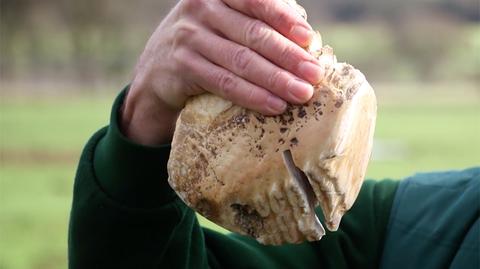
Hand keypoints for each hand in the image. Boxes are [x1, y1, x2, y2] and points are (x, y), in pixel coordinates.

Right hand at [121, 0, 323, 145]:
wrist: (156, 72)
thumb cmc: (204, 43)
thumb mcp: (224, 22)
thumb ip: (255, 20)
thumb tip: (303, 31)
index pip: (256, 0)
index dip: (284, 19)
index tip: (309, 38)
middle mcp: (201, 8)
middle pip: (253, 33)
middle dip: (288, 56)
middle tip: (314, 74)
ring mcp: (189, 37)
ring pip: (241, 61)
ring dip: (276, 79)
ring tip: (301, 94)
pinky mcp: (182, 67)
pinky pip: (225, 83)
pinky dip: (252, 95)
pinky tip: (274, 105)